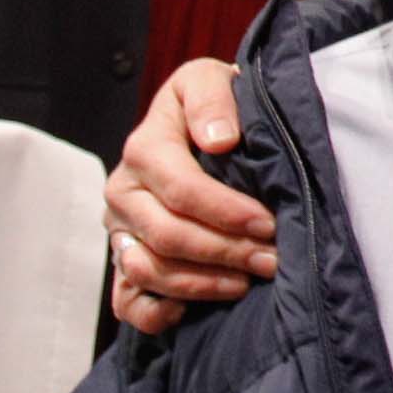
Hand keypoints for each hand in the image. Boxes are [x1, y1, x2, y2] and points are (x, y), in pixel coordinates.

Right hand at [106, 58, 275, 333]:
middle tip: (271, 260)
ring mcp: (121, 231)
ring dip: (202, 284)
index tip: (268, 223)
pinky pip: (127, 303)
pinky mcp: (124, 262)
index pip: (181, 191)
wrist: (204, 129)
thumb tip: (218, 139)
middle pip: (167, 236)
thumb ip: (211, 99)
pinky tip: (193, 310)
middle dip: (225, 252)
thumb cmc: (214, 108)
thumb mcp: (211, 80)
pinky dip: (157, 313)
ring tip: (248, 281)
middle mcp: (124, 193)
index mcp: (143, 149)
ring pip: (148, 272)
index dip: (226, 212)